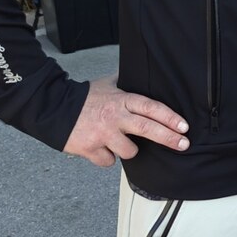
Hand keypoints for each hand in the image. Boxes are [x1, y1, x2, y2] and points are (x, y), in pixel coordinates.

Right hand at [63, 76, 189, 166]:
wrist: (52, 108)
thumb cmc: (84, 97)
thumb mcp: (110, 84)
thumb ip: (129, 84)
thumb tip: (146, 75)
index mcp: (122, 100)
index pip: (152, 108)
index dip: (170, 118)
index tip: (184, 126)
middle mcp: (115, 117)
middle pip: (148, 128)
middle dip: (169, 138)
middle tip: (184, 144)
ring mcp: (102, 134)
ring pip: (129, 151)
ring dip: (129, 150)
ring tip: (120, 141)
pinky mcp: (89, 149)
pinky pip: (108, 161)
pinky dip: (107, 158)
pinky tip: (102, 148)